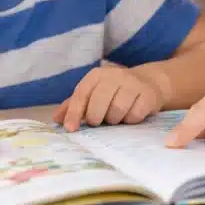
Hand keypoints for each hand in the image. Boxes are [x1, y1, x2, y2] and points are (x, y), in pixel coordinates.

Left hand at [53, 65, 168, 131]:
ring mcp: (133, 84)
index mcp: (96, 75)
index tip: (70, 129)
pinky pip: (134, 115)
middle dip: (96, 118)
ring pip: (117, 111)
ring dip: (114, 120)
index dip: (74, 112)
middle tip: (99, 121)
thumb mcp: (93, 93)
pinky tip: (130, 114)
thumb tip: (56, 119)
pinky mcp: (148, 95)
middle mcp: (114, 76)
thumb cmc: (113, 91)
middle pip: (99, 103)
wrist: (147, 83)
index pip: (81, 94)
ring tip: (116, 116)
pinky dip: (130, 120)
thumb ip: (74, 105)